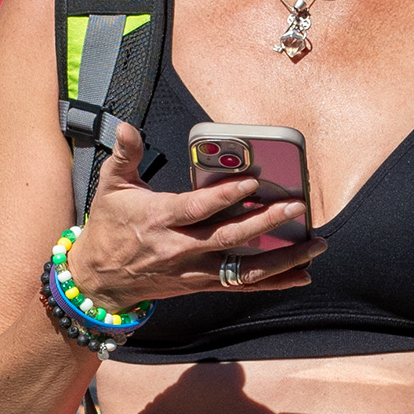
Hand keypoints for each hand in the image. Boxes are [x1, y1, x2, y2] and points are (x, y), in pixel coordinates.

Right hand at [61, 123, 324, 306]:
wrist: (98, 279)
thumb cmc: (108, 228)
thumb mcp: (110, 187)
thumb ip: (124, 155)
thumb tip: (127, 127)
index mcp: (159, 219)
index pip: (198, 208)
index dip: (227, 196)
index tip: (255, 182)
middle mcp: (180, 248)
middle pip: (229, 238)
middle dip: (267, 223)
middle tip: (298, 207)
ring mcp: (194, 271)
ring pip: (244, 269)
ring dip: (283, 259)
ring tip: (315, 245)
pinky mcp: (201, 285)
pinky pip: (242, 286)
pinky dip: (275, 282)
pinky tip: (302, 274)